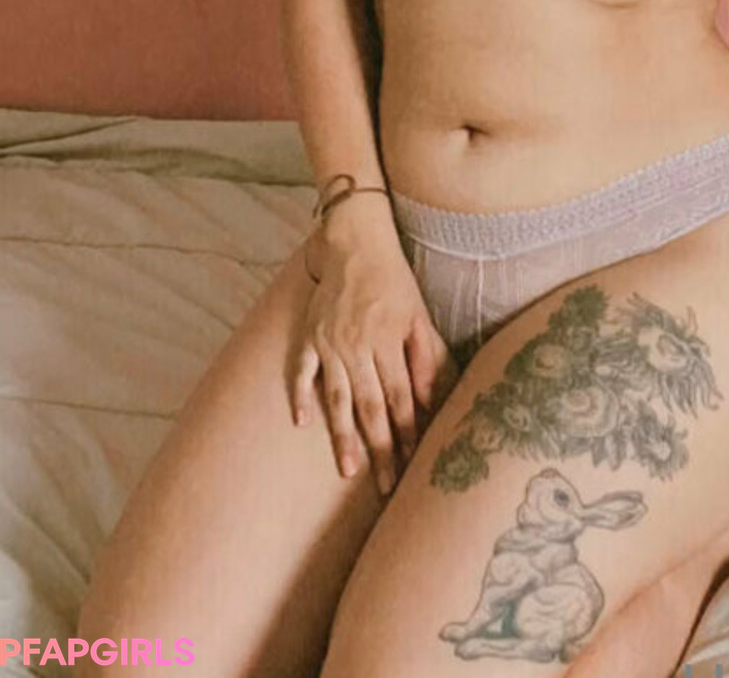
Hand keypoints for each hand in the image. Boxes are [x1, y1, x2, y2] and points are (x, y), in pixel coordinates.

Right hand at [292, 216, 460, 497]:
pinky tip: (302, 423)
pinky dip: (300, 396)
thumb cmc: (394, 282)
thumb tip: (428, 402)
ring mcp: (329, 342)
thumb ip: (426, 358)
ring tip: (348, 468)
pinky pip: (301, 370)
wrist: (356, 244)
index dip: (406, 435)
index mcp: (387, 342)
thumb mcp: (419, 316)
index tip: (410, 465)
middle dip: (379, 449)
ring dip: (343, 435)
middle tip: (383, 485)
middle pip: (370, 407)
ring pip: (337, 397)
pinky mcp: (310, 335)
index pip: (400, 400)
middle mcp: (357, 346)